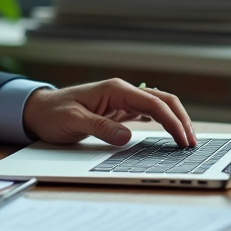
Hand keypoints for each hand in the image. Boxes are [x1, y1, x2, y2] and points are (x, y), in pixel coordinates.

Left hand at [22, 79, 195, 147]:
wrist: (38, 110)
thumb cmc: (53, 113)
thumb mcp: (73, 121)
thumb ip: (100, 128)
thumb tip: (126, 137)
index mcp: (115, 89)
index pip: (153, 103)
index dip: (172, 121)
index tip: (183, 139)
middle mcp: (121, 92)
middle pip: (162, 101)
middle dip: (180, 119)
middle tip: (191, 142)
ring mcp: (121, 100)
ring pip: (157, 106)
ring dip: (173, 120)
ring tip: (185, 139)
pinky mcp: (118, 111)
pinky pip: (146, 114)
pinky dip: (161, 122)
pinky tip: (169, 133)